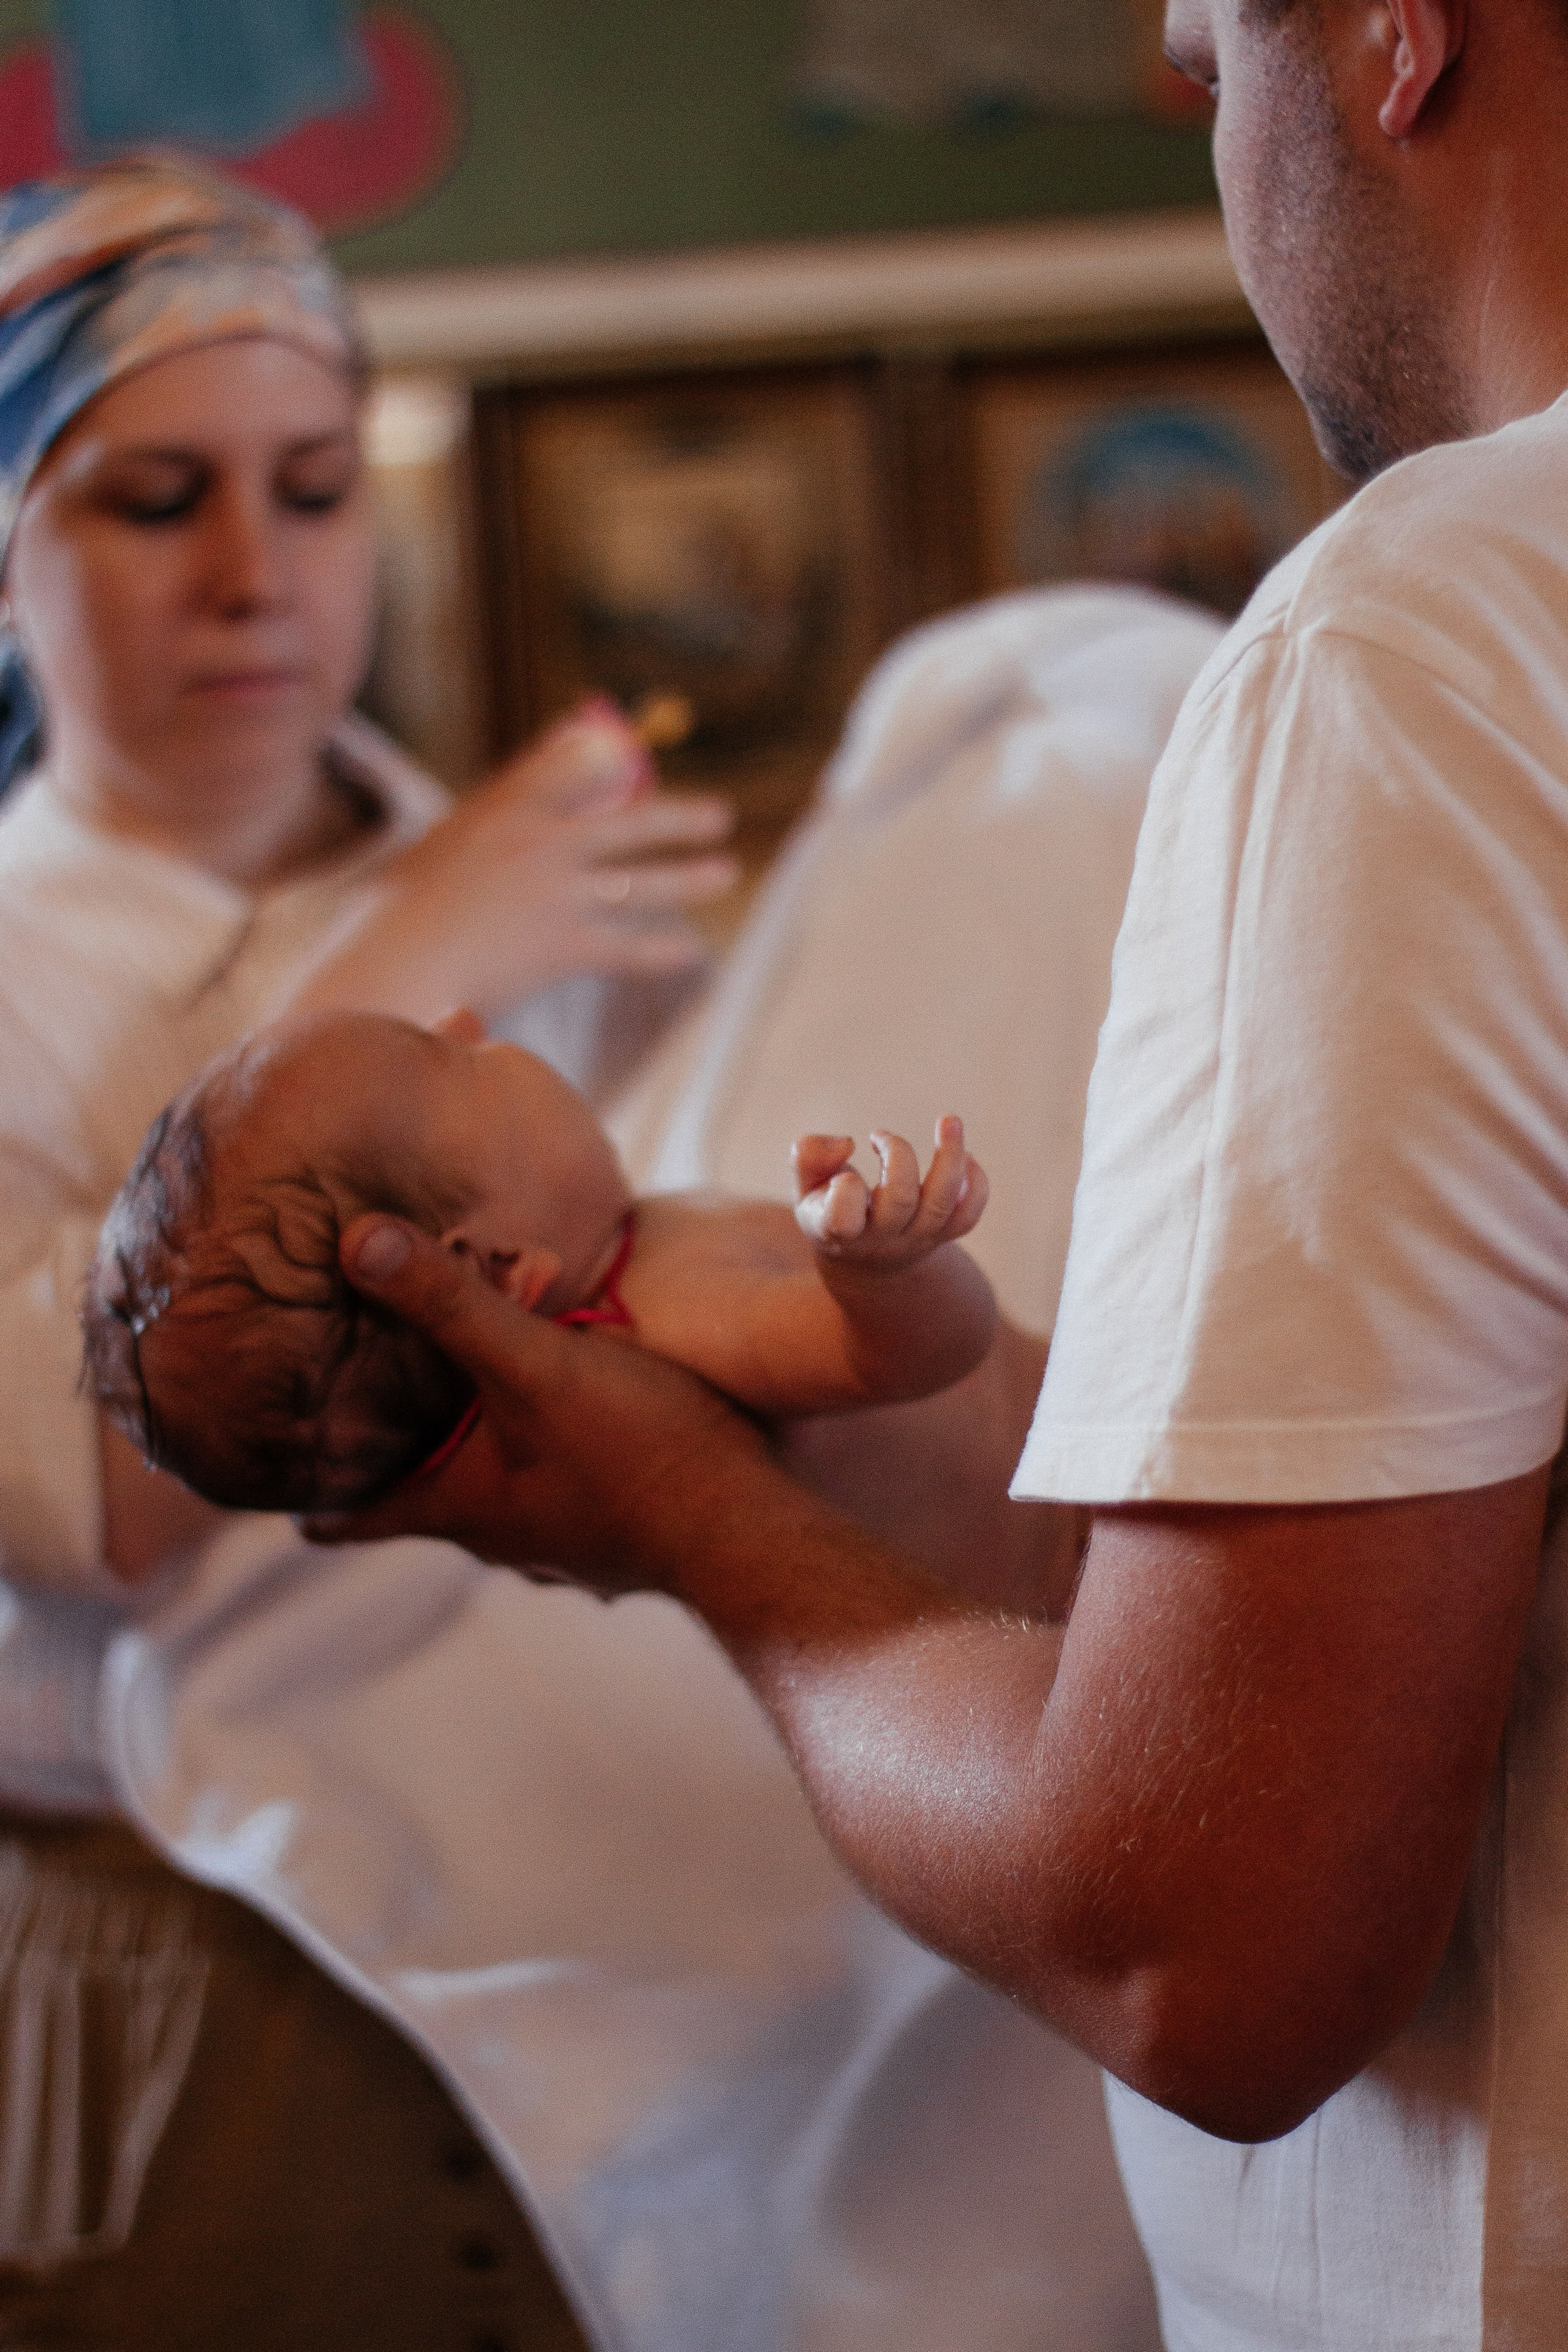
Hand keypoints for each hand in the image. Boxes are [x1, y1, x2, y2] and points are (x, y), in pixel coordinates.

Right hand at [294, 703, 737, 1023]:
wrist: (393, 969)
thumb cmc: (392, 923)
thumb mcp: (424, 860)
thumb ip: (463, 841)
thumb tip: (484, 838)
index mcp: (500, 815)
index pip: (562, 769)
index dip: (600, 757)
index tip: (626, 748)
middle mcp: (539, 845)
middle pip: (627, 823)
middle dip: (678, 817)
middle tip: (719, 814)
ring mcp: (558, 893)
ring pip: (643, 882)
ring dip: (689, 878)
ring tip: (724, 871)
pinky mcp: (565, 944)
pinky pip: (629, 946)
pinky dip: (661, 951)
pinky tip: (687, 951)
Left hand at [304, 1215, 776, 1592]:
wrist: (754, 1530)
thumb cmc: (640, 1452)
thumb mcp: (535, 1363)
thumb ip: (450, 1303)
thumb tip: (354, 1241)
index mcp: (458, 1508)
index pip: (344, 1517)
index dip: (303, 1492)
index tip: (270, 1464)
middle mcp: (503, 1537)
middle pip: (423, 1495)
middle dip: (398, 1448)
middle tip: (369, 1391)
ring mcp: (567, 1539)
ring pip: (499, 1490)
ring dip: (483, 1449)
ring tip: (477, 1384)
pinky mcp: (624, 1527)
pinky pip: (565, 1486)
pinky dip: (553, 1450)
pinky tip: (584, 1407)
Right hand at [793, 1116, 987, 1268]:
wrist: (865, 1261)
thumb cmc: (828, 1209)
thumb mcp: (804, 1187)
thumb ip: (808, 1157)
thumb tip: (847, 1142)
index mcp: (836, 1231)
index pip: (842, 1219)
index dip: (845, 1190)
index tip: (843, 1175)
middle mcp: (881, 1240)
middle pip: (901, 1200)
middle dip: (898, 1155)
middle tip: (880, 1136)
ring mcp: (916, 1239)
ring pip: (943, 1204)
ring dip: (951, 1157)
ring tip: (949, 1121)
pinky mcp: (943, 1234)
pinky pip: (969, 1214)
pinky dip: (975, 1183)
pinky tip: (964, 1156)